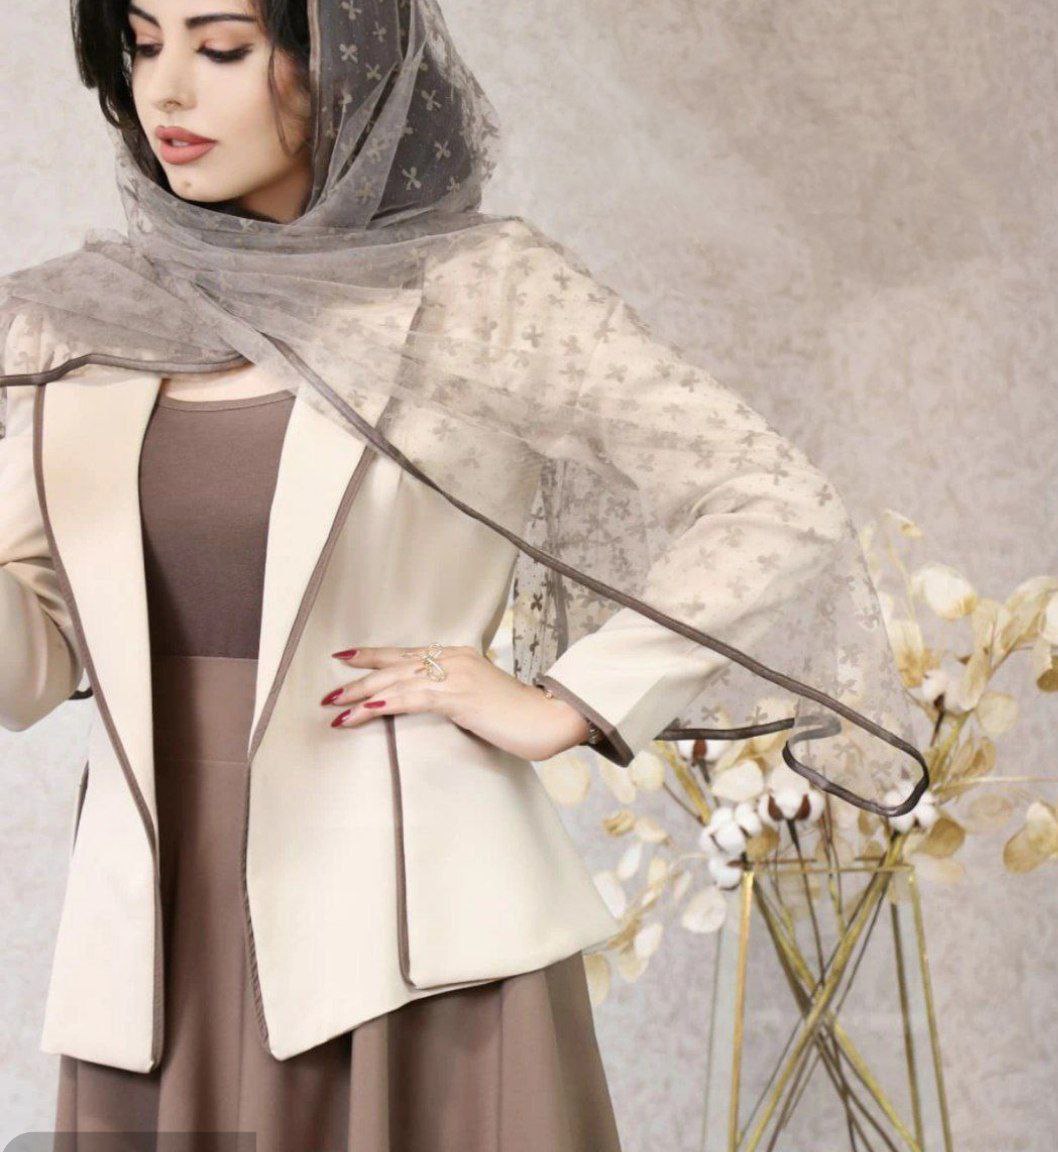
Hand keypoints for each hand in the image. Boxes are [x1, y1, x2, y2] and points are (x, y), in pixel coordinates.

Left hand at [320, 644, 592, 760]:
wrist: (549, 719)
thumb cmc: (517, 717)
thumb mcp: (480, 700)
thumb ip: (454, 697)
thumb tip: (430, 706)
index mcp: (458, 657)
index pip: (406, 654)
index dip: (373, 655)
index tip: (344, 657)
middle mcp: (454, 659)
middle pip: (395, 665)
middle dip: (357, 679)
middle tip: (327, 693)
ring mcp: (456, 675)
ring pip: (397, 681)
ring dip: (362, 694)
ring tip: (335, 706)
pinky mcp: (459, 695)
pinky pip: (413, 698)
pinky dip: (386, 702)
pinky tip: (365, 709)